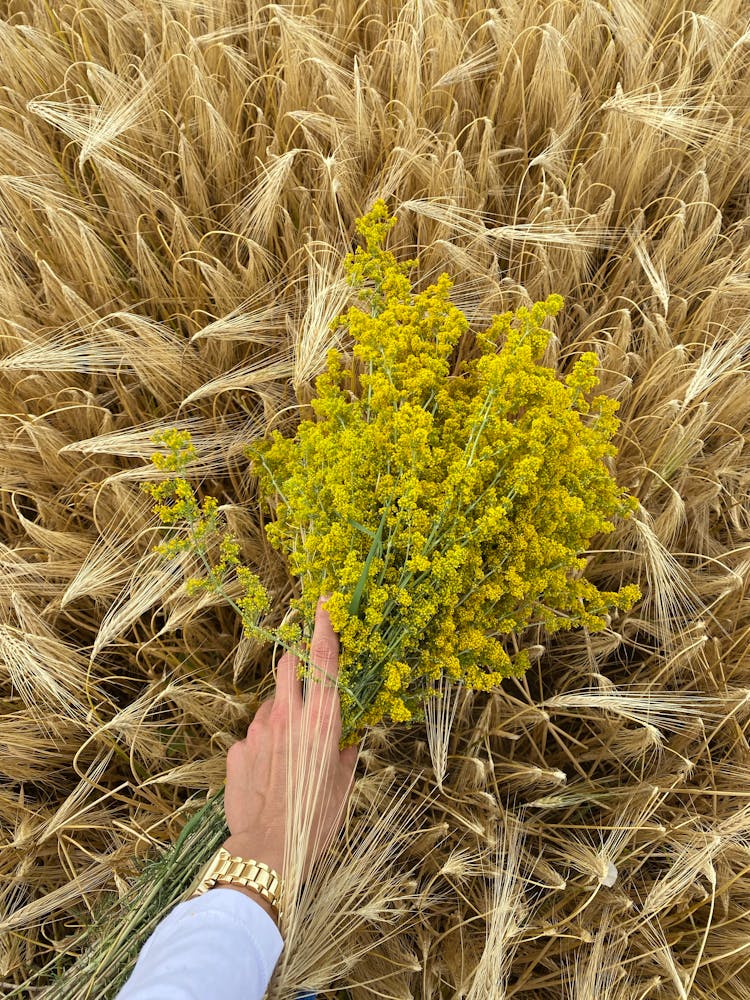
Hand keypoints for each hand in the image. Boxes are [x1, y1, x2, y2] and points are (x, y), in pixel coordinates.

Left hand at [222, 594, 359, 888]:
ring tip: (286, 753)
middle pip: (288, 665)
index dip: (325, 625)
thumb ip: (345, 753)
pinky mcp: (237, 749)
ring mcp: (259, 731)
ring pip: (269, 703)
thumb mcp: (342, 786)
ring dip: (279, 714)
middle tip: (302, 686)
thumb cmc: (315, 821)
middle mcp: (289, 717)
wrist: (268, 851)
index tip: (325, 602)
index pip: (324, 659)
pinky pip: (251, 736)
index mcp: (322, 722)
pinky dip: (261, 746)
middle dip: (295, 665)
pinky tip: (266, 775)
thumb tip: (349, 740)